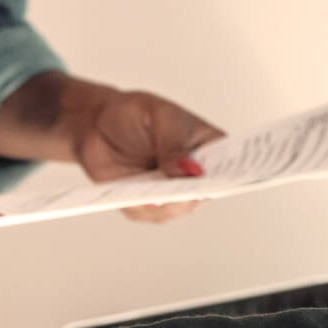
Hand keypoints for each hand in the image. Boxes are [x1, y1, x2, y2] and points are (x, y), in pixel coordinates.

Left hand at [73, 89, 224, 222]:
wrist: (97, 125)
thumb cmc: (135, 114)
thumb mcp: (159, 116)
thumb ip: (174, 143)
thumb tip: (190, 171)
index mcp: (210, 148)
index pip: (229, 165)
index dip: (230, 176)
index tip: (217, 178)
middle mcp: (195, 175)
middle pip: (201, 194)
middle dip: (187, 193)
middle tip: (174, 189)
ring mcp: (173, 192)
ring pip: (175, 209)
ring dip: (160, 201)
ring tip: (145, 191)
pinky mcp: (149, 205)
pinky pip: (147, 213)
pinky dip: (137, 205)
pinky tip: (129, 194)